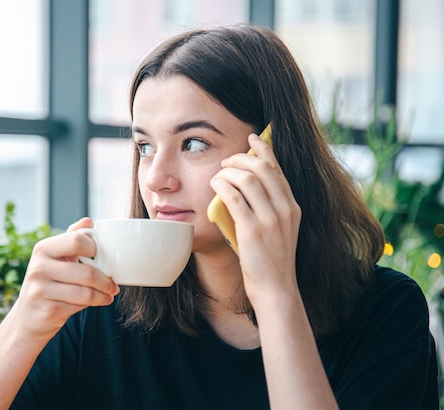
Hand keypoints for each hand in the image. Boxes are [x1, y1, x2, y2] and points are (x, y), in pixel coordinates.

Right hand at [15, 217, 119, 338]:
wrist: (28, 316)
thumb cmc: (49, 282)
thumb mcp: (56, 257)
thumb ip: (72, 238)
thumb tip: (89, 221)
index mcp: (43, 249)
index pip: (77, 240)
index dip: (95, 248)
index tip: (101, 257)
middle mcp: (39, 267)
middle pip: (86, 271)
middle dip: (105, 279)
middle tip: (113, 283)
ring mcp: (41, 290)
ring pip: (86, 292)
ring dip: (104, 294)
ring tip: (110, 293)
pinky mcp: (48, 311)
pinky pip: (80, 306)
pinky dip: (95, 304)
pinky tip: (100, 301)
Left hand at [209, 132, 301, 303]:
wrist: (276, 289)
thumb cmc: (272, 261)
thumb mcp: (281, 230)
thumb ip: (271, 209)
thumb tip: (249, 187)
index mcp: (293, 207)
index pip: (278, 168)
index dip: (264, 148)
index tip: (252, 137)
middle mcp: (285, 209)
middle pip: (262, 167)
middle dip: (240, 158)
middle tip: (226, 161)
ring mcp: (270, 220)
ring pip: (247, 179)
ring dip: (227, 171)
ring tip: (218, 175)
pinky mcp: (253, 230)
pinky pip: (234, 197)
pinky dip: (222, 186)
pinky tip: (215, 186)